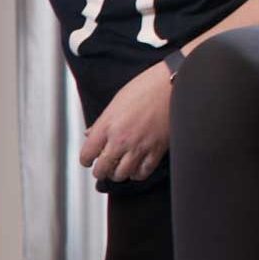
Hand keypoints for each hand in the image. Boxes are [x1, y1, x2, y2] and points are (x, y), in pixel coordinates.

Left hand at [79, 60, 173, 182]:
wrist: (172, 85)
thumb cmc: (146, 88)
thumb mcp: (117, 102)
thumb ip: (103, 122)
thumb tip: (91, 133)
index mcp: (107, 125)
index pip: (87, 153)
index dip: (86, 160)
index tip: (88, 160)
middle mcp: (120, 139)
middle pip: (102, 169)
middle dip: (100, 171)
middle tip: (102, 169)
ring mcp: (139, 147)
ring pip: (121, 174)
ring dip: (118, 174)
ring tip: (118, 170)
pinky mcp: (156, 151)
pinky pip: (142, 172)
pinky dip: (137, 174)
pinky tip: (136, 169)